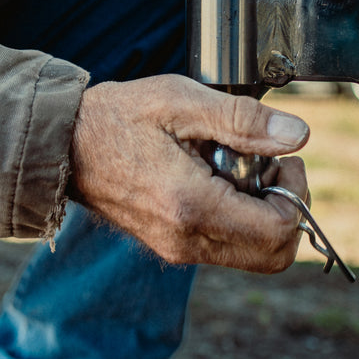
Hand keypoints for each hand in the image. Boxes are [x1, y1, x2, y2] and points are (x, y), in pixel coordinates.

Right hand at [68, 74, 310, 272]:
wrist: (61, 147)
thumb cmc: (116, 118)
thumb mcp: (181, 101)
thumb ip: (242, 120)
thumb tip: (296, 136)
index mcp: (191, 207)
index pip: (278, 231)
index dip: (295, 193)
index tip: (281, 159)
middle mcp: (186, 241)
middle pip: (273, 256)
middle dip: (285, 209)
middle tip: (266, 166)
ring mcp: (178, 250)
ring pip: (252, 255)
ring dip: (261, 214)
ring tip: (235, 168)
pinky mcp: (172, 248)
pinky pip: (226, 247)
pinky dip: (238, 217)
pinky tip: (216, 179)